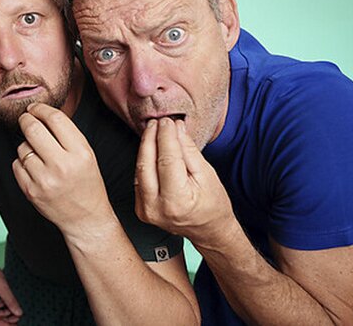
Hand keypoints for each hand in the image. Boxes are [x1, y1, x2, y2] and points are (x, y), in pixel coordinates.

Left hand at [11, 103, 114, 235]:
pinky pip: (17, 164)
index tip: (35, 108)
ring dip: (27, 146)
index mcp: (80, 152)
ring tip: (39, 154)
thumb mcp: (86, 155)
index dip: (41, 109)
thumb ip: (66, 134)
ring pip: (22, 147)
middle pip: (33, 129)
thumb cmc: (86, 183)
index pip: (55, 119)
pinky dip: (22, 163)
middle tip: (25, 118)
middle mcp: (62, 165)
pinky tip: (34, 169)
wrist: (85, 218)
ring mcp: (44, 179)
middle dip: (26, 119)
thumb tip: (40, 113)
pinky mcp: (30, 191)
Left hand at [135, 118, 234, 248]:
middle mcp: (156, 208)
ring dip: (145, 148)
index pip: (167, 160)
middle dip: (151, 138)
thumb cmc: (212, 204)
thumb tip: (176, 128)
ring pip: (139, 170)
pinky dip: (144, 161)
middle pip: (147, 164)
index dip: (166, 137)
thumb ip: (188, 150)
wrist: (208, 231)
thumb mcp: (207, 174)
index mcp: (176, 201)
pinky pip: (139, 178)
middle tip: (157, 122)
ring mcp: (145, 210)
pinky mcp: (140, 208)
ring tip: (154, 130)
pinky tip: (151, 148)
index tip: (168, 121)